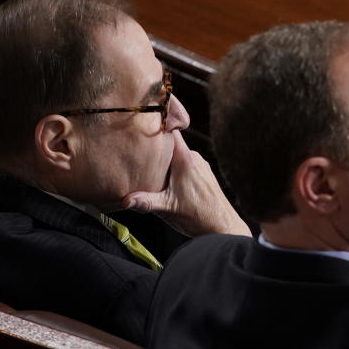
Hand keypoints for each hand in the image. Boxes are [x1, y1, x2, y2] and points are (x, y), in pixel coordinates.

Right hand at [122, 131, 250, 236]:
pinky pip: (187, 164)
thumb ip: (145, 202)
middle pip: (171, 143)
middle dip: (156, 146)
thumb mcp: (167, 209)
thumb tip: (125, 200)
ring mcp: (201, 166)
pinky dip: (176, 168)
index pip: (170, 129)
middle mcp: (194, 158)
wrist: (223, 227)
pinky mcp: (204, 175)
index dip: (157, 123)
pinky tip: (167, 180)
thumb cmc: (198, 217)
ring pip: (179, 155)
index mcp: (185, 159)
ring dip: (166, 160)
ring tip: (148, 166)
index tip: (142, 121)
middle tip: (137, 149)